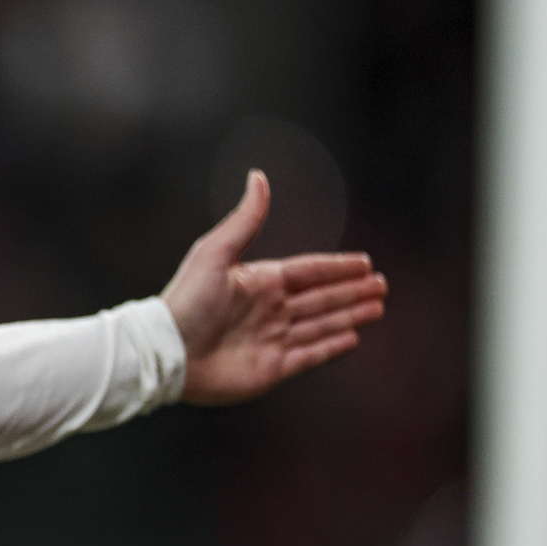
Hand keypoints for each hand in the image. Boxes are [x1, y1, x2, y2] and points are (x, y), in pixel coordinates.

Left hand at [162, 169, 386, 404]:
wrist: (165, 353)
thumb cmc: (185, 302)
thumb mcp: (215, 253)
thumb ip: (245, 220)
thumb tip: (258, 176)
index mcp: (259, 282)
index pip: (309, 271)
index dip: (337, 267)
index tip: (366, 263)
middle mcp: (268, 310)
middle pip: (321, 298)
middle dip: (352, 291)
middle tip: (382, 285)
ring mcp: (271, 340)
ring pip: (321, 325)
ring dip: (349, 316)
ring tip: (377, 308)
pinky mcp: (270, 369)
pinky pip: (309, 355)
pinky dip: (331, 347)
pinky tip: (353, 338)